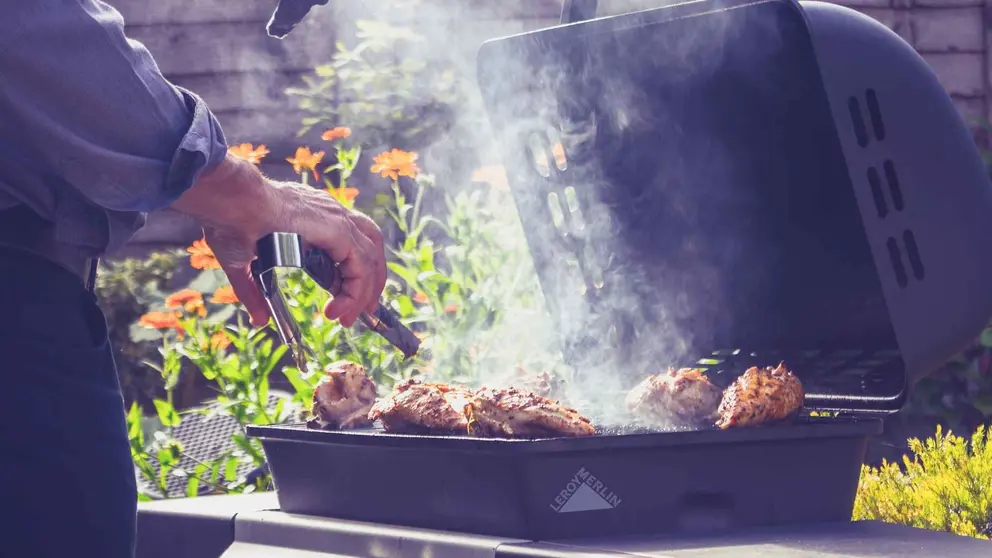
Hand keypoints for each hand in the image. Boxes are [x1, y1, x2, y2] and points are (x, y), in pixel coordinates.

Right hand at [172, 155, 385, 328]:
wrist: (229, 200)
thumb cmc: (230, 221)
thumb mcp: (244, 264)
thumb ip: (255, 293)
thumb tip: (260, 320)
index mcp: (314, 216)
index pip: (349, 242)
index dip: (352, 273)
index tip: (340, 303)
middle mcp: (331, 213)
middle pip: (369, 245)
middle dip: (371, 281)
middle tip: (363, 311)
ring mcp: (336, 218)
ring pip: (370, 256)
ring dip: (368, 289)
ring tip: (356, 315)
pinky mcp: (338, 229)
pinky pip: (360, 266)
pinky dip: (356, 291)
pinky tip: (340, 310)